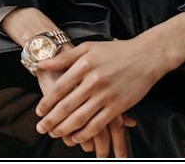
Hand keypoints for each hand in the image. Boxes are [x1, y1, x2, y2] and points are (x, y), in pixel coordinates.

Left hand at [34, 38, 164, 143]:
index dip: (47, 102)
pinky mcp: (118, 106)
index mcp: (84, 65)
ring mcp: (106, 95)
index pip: (60, 87)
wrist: (146, 56)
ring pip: (81, 117)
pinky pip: (98, 124)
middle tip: (41, 128)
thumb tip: (42, 64)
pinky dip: (86, 133)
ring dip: (65, 129)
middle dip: (52, 120)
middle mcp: (94, 81)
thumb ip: (65, 57)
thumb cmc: (115, 51)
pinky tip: (77, 137)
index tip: (39, 112)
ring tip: (55, 134)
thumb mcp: (88, 47)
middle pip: (67, 105)